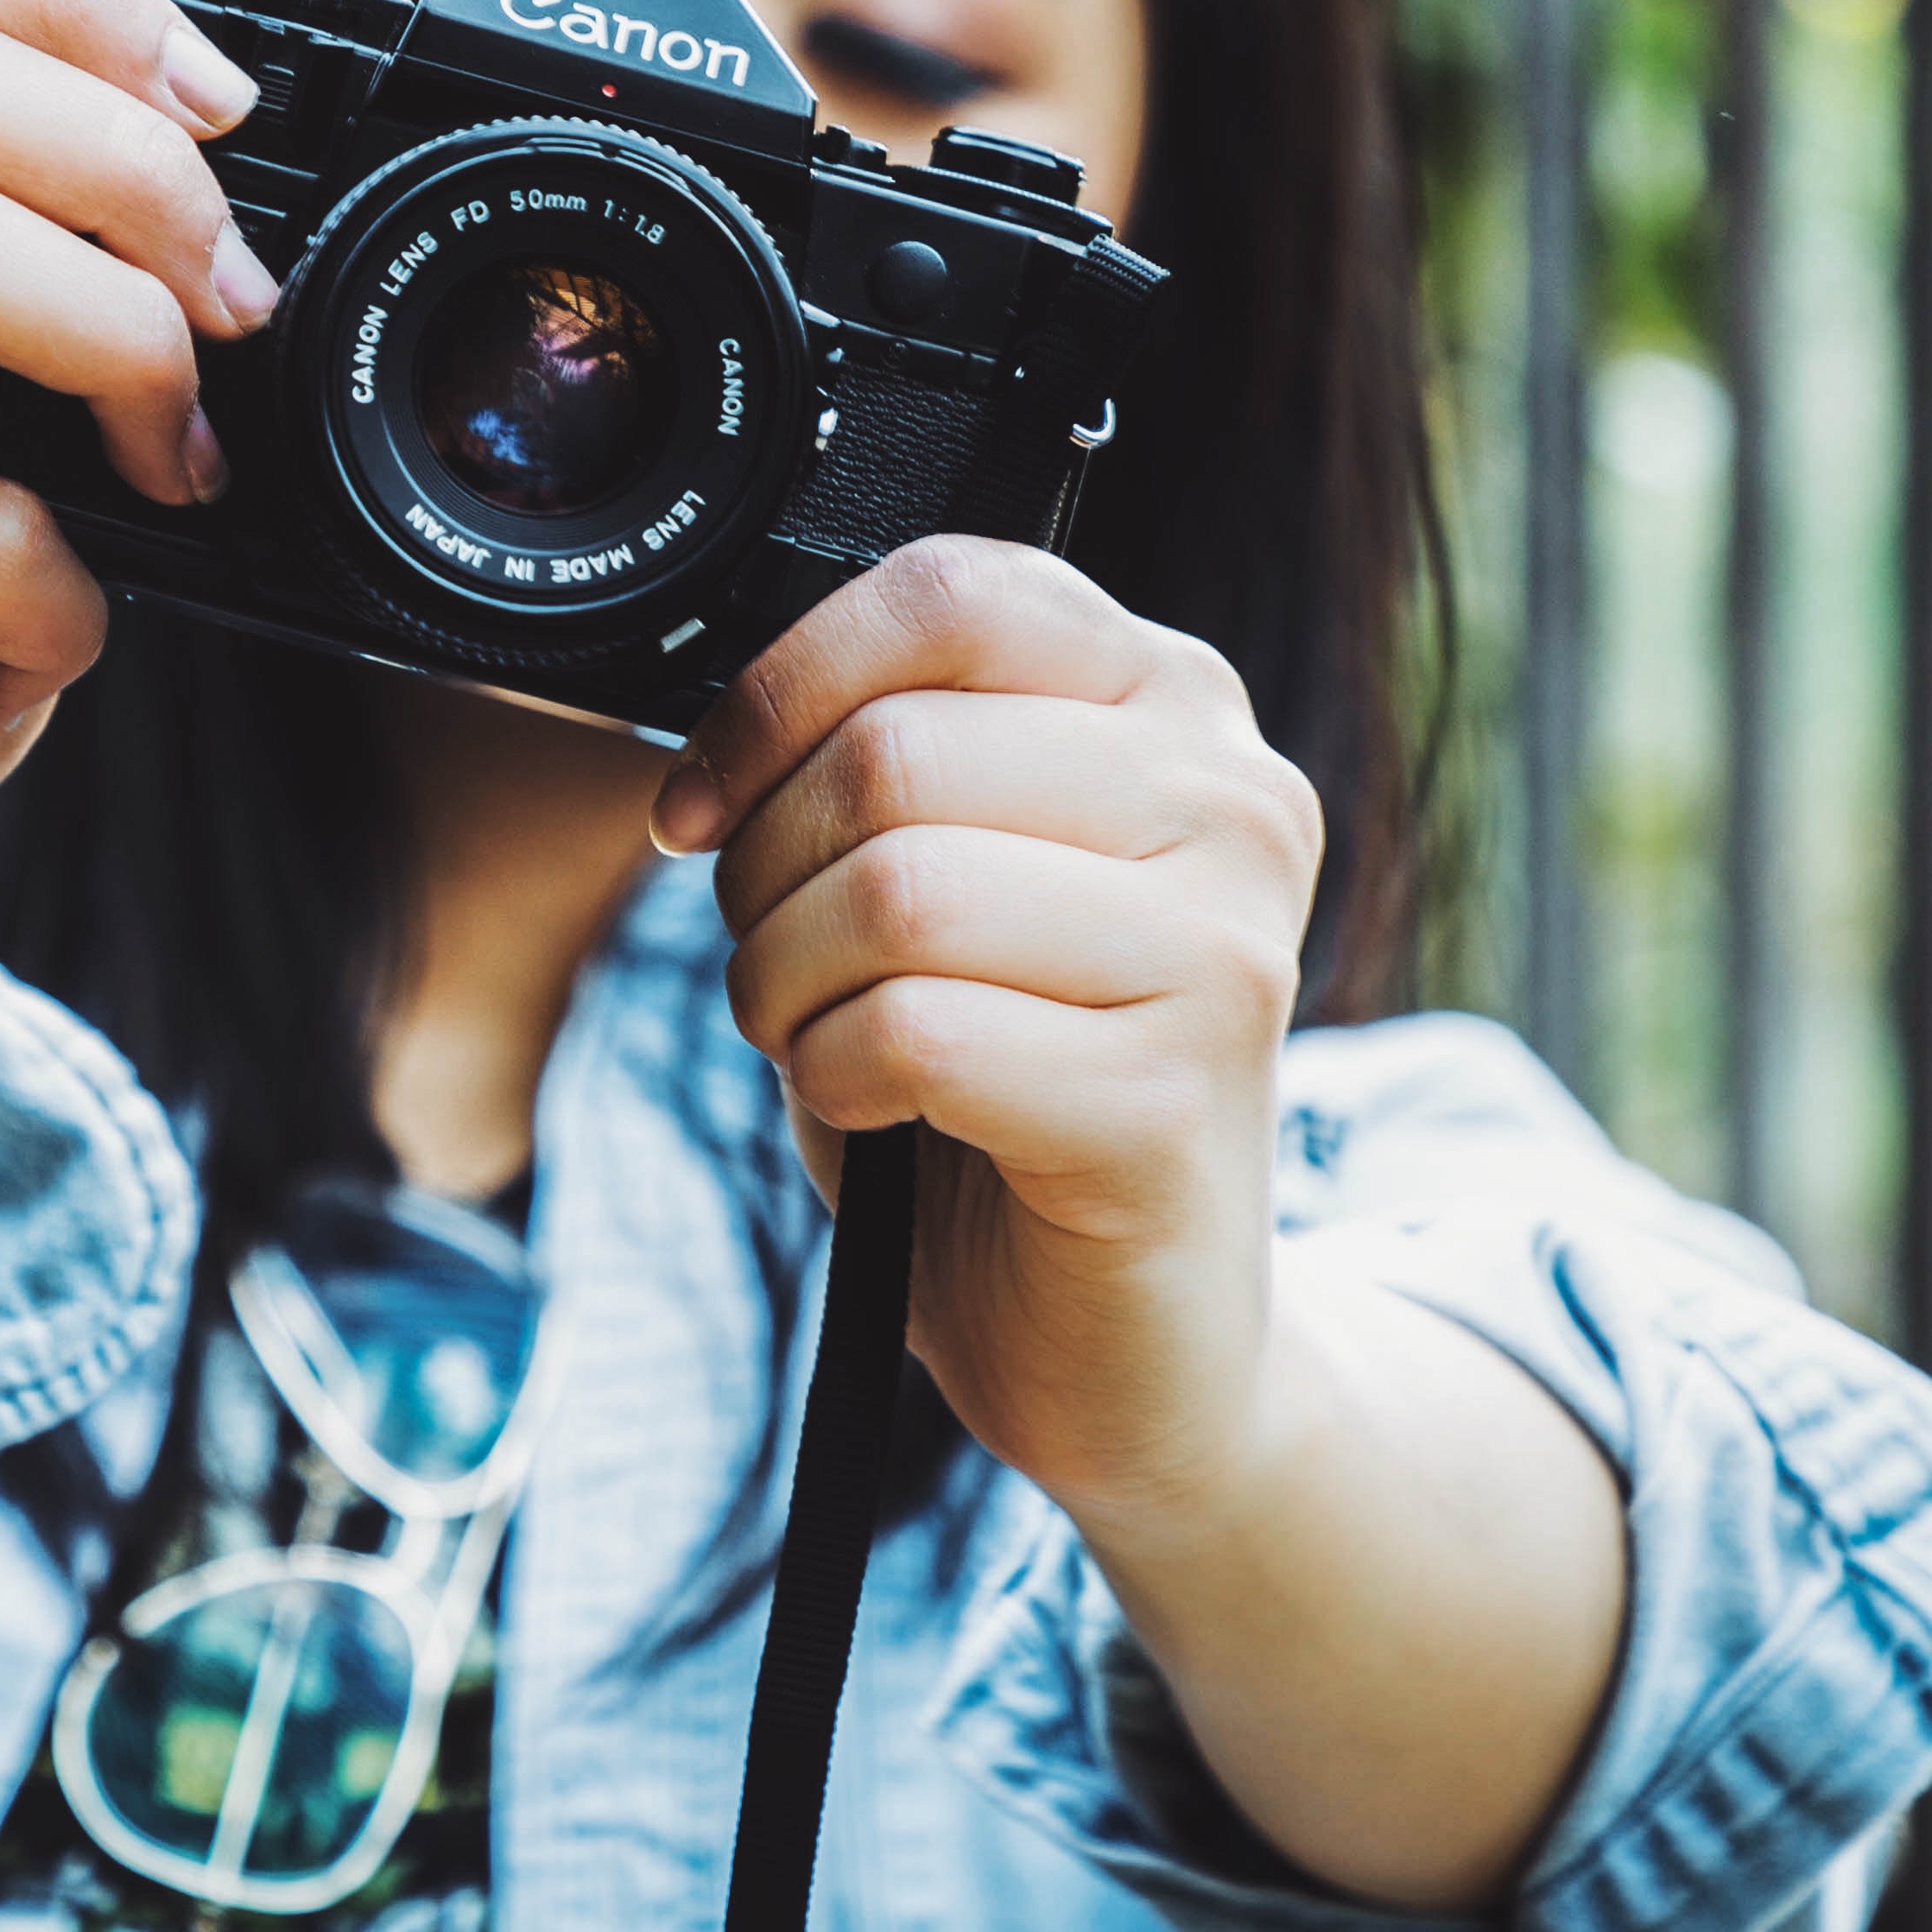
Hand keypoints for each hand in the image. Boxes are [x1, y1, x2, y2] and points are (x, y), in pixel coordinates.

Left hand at [671, 537, 1325, 1527]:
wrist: (1134, 1341)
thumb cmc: (1010, 1083)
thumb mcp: (959, 869)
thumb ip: (893, 756)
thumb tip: (723, 720)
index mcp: (1176, 703)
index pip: (953, 591)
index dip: (781, 686)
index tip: (701, 797)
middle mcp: (1230, 802)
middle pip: (894, 751)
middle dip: (763, 869)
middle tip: (769, 955)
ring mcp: (1225, 951)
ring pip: (896, 889)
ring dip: (784, 981)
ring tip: (812, 1032)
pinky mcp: (1176, 1100)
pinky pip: (916, 1032)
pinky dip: (837, 1076)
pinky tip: (873, 1108)